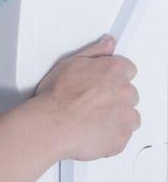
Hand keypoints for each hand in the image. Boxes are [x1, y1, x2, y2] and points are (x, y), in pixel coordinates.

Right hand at [33, 35, 139, 160]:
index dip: (112, 76)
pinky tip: (92, 130)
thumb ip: (95, 51)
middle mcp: (124, 91)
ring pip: (128, 115)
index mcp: (114, 70)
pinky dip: (110, 134)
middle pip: (128, 93)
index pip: (127, 69)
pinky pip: (122, 135)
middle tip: (91, 101)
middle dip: (114, 96)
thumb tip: (108, 42)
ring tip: (91, 118)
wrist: (53, 123)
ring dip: (115, 116)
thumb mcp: (71, 62)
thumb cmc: (58, 95)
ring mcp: (125, 116)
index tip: (101, 82)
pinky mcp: (121, 138)